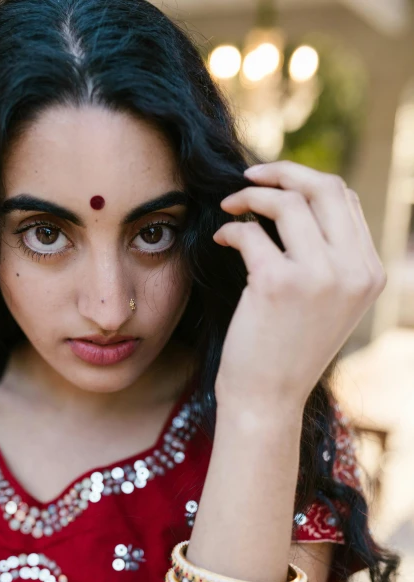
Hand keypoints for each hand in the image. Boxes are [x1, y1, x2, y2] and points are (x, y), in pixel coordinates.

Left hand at [212, 160, 385, 412]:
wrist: (267, 400)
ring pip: (289, 202)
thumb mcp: (326, 304)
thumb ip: (327, 257)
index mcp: (370, 273)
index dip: (306, 182)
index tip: (274, 184)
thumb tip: (297, 200)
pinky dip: (232, 228)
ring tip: (229, 208)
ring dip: (250, 197)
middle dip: (282, 172)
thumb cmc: (286, 351)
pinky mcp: (279, 284)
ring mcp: (321, 276)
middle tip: (248, 177)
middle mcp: (354, 271)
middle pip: (326, 188)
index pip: (345, 201)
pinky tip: (222, 239)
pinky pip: (252, 232)